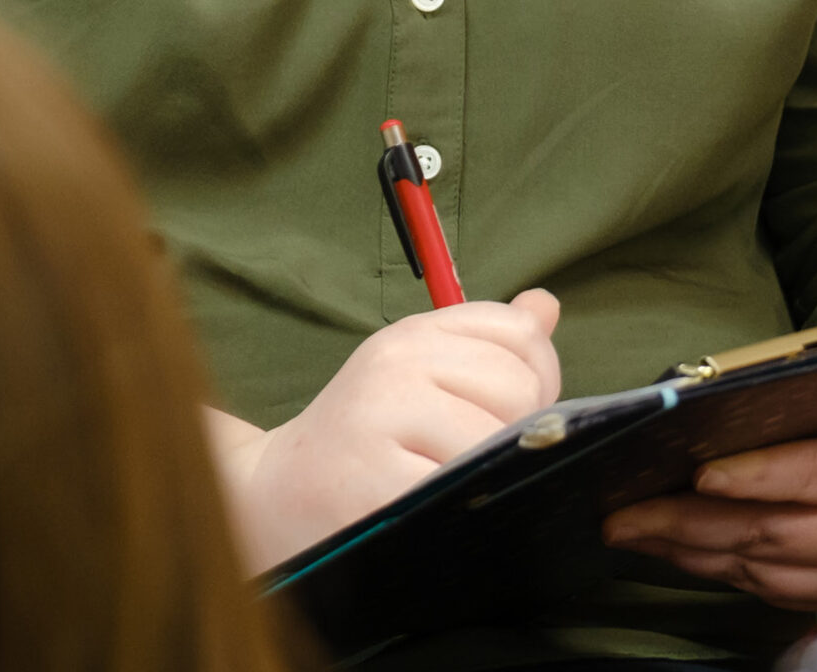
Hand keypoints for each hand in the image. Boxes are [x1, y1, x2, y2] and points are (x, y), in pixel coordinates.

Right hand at [211, 288, 561, 569]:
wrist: (270, 502)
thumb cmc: (361, 440)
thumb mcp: (417, 374)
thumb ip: (486, 344)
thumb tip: (546, 306)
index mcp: (412, 334)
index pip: (518, 334)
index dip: (537, 376)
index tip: (510, 412)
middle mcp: (396, 364)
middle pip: (517, 386)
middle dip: (517, 430)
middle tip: (475, 458)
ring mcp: (382, 420)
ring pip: (494, 438)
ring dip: (488, 471)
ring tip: (451, 484)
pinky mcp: (375, 482)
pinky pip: (459, 487)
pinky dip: (463, 504)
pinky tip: (437, 510)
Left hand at [602, 376, 816, 611]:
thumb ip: (812, 399)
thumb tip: (718, 397)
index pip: (811, 473)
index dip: (752, 475)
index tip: (696, 468)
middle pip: (768, 530)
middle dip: (685, 520)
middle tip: (623, 511)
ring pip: (759, 566)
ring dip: (688, 550)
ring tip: (633, 529)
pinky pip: (770, 589)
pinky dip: (720, 568)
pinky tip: (680, 549)